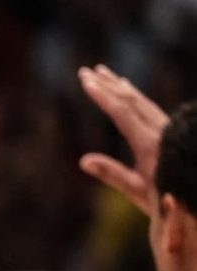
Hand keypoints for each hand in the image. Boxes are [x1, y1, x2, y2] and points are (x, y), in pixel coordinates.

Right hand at [79, 65, 167, 215]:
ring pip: (140, 100)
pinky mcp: (169, 130)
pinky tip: (125, 89)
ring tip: (102, 73)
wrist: (195, 197)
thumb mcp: (135, 190)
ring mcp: (166, 127)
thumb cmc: (164, 199)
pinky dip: (132, 95)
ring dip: (119, 86)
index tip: (86, 82)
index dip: (103, 96)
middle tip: (86, 71)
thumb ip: (111, 173)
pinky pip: (147, 106)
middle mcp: (159, 130)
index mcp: (149, 143)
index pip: (122, 112)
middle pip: (130, 100)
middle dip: (106, 85)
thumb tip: (83, 161)